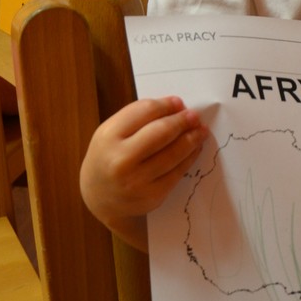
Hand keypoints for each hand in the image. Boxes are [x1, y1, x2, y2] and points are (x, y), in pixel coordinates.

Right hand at [79, 96, 206, 248]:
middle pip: (161, 132)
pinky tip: (195, 148)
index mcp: (109, 136)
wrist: (100, 197)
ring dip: (192, 138)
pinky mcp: (152, 195)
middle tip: (194, 116)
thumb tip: (175, 106)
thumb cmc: (108, 157)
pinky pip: (177, 172)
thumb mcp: (111, 132)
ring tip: (201, 130)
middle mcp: (121, 159)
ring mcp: (137, 180)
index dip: (166, 105)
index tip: (179, 103)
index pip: (145, 111)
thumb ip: (137, 117)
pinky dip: (190, 157)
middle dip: (182, 121)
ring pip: (173, 153)